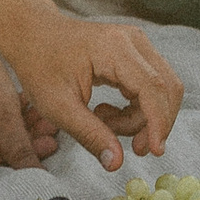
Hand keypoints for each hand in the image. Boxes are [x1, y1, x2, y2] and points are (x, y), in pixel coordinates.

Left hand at [0, 10, 181, 169]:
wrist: (33, 35)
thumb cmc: (40, 66)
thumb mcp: (58, 106)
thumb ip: (90, 134)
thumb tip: (116, 163)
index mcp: (115, 48)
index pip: (153, 88)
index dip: (158, 122)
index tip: (154, 151)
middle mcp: (134, 41)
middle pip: (166, 88)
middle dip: (154, 124)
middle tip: (132, 148)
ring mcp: (137, 45)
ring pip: (161, 90)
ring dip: (142, 118)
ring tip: (104, 124)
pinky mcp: (136, 53)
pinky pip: (151, 87)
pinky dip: (137, 109)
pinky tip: (106, 114)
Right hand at [0, 41, 62, 169]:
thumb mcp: (3, 119)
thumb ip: (22, 152)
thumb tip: (42, 180)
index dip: (21, 167)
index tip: (47, 157)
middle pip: (0, 156)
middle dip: (28, 146)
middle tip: (53, 137)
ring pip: (5, 140)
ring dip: (29, 132)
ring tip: (51, 122)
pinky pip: (3, 125)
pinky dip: (21, 120)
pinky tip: (40, 112)